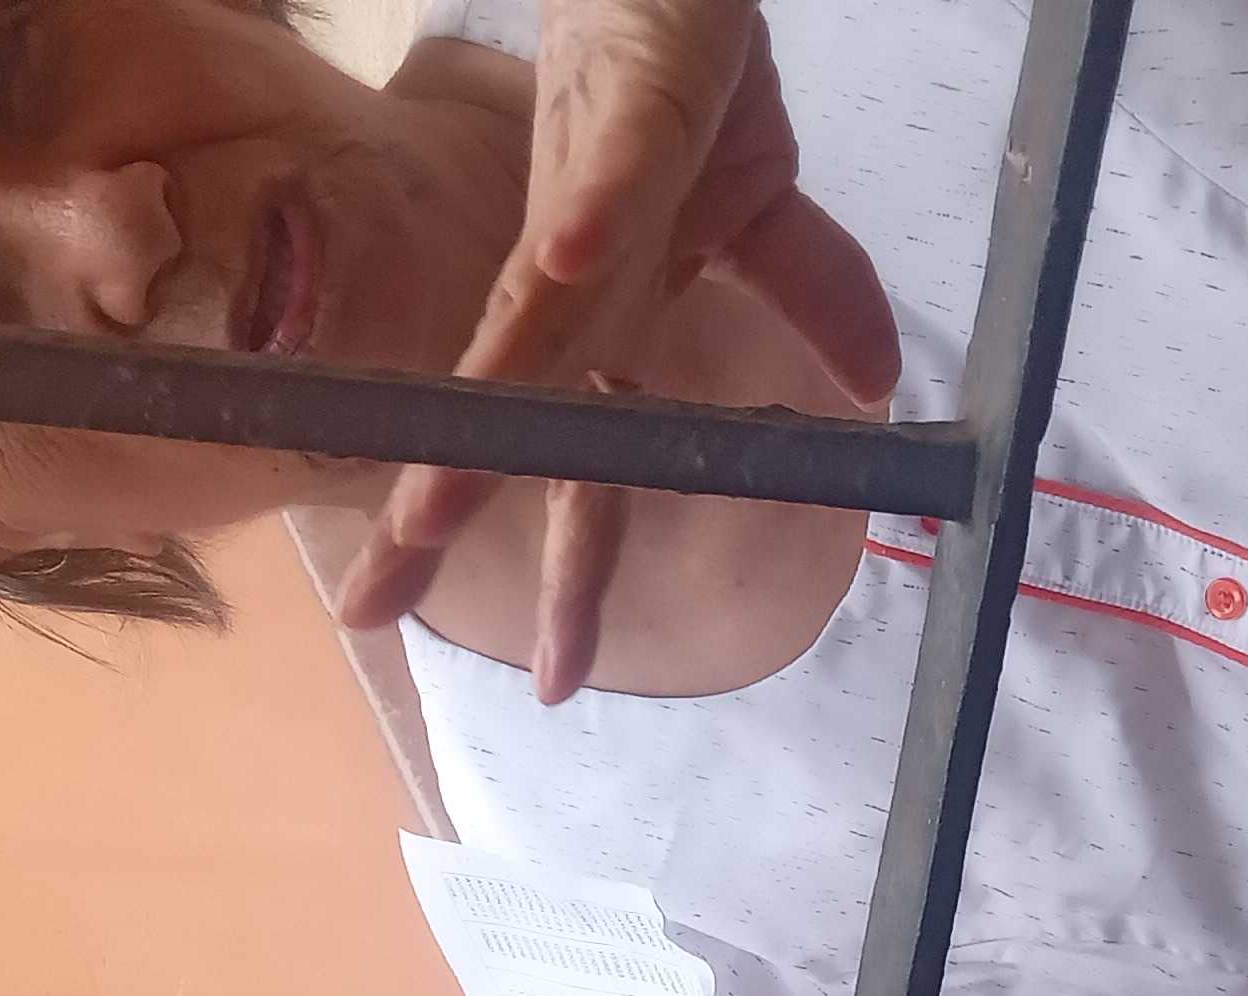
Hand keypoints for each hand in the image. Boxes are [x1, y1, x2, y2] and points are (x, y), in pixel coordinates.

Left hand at [336, 0, 900, 701]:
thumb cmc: (688, 58)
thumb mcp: (762, 197)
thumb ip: (806, 287)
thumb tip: (872, 383)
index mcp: (619, 303)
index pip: (589, 455)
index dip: (573, 567)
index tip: (549, 681)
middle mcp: (583, 266)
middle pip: (518, 414)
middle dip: (447, 514)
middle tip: (375, 617)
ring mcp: (595, 189)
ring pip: (530, 313)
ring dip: (489, 408)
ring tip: (432, 503)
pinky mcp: (629, 105)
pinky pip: (609, 168)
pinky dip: (590, 214)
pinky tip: (571, 260)